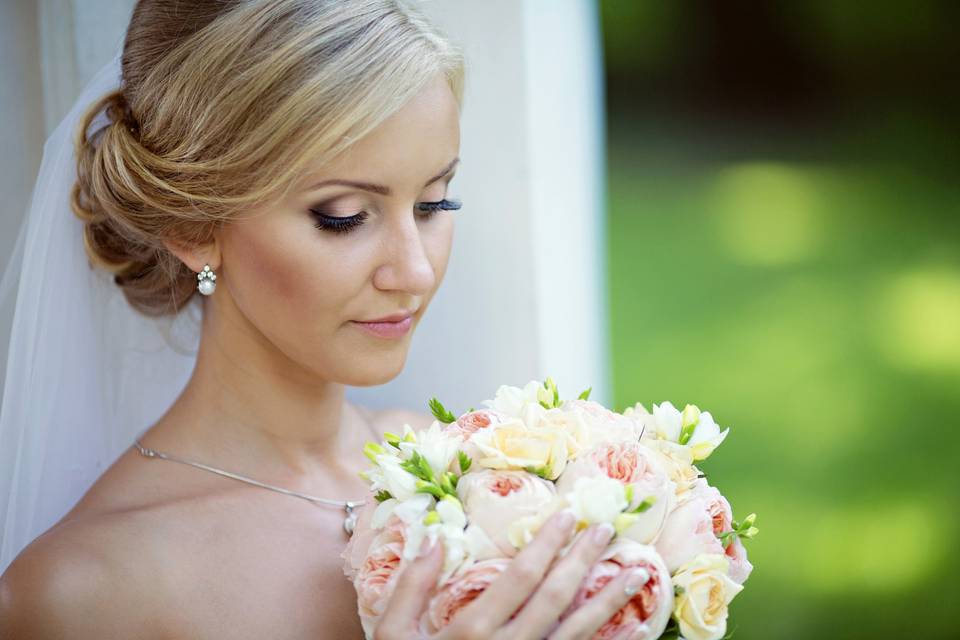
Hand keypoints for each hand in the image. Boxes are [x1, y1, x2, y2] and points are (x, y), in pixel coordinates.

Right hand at [373, 511, 648, 639]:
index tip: (569, 515)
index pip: (521, 576)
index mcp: (472, 630)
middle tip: (606, 528)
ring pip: (578, 630)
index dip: (548, 543)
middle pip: (555, 597)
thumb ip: (411, 586)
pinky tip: (638, 628)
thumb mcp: (393, 636)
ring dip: (611, 599)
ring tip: (639, 571)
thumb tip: (434, 536)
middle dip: (583, 559)